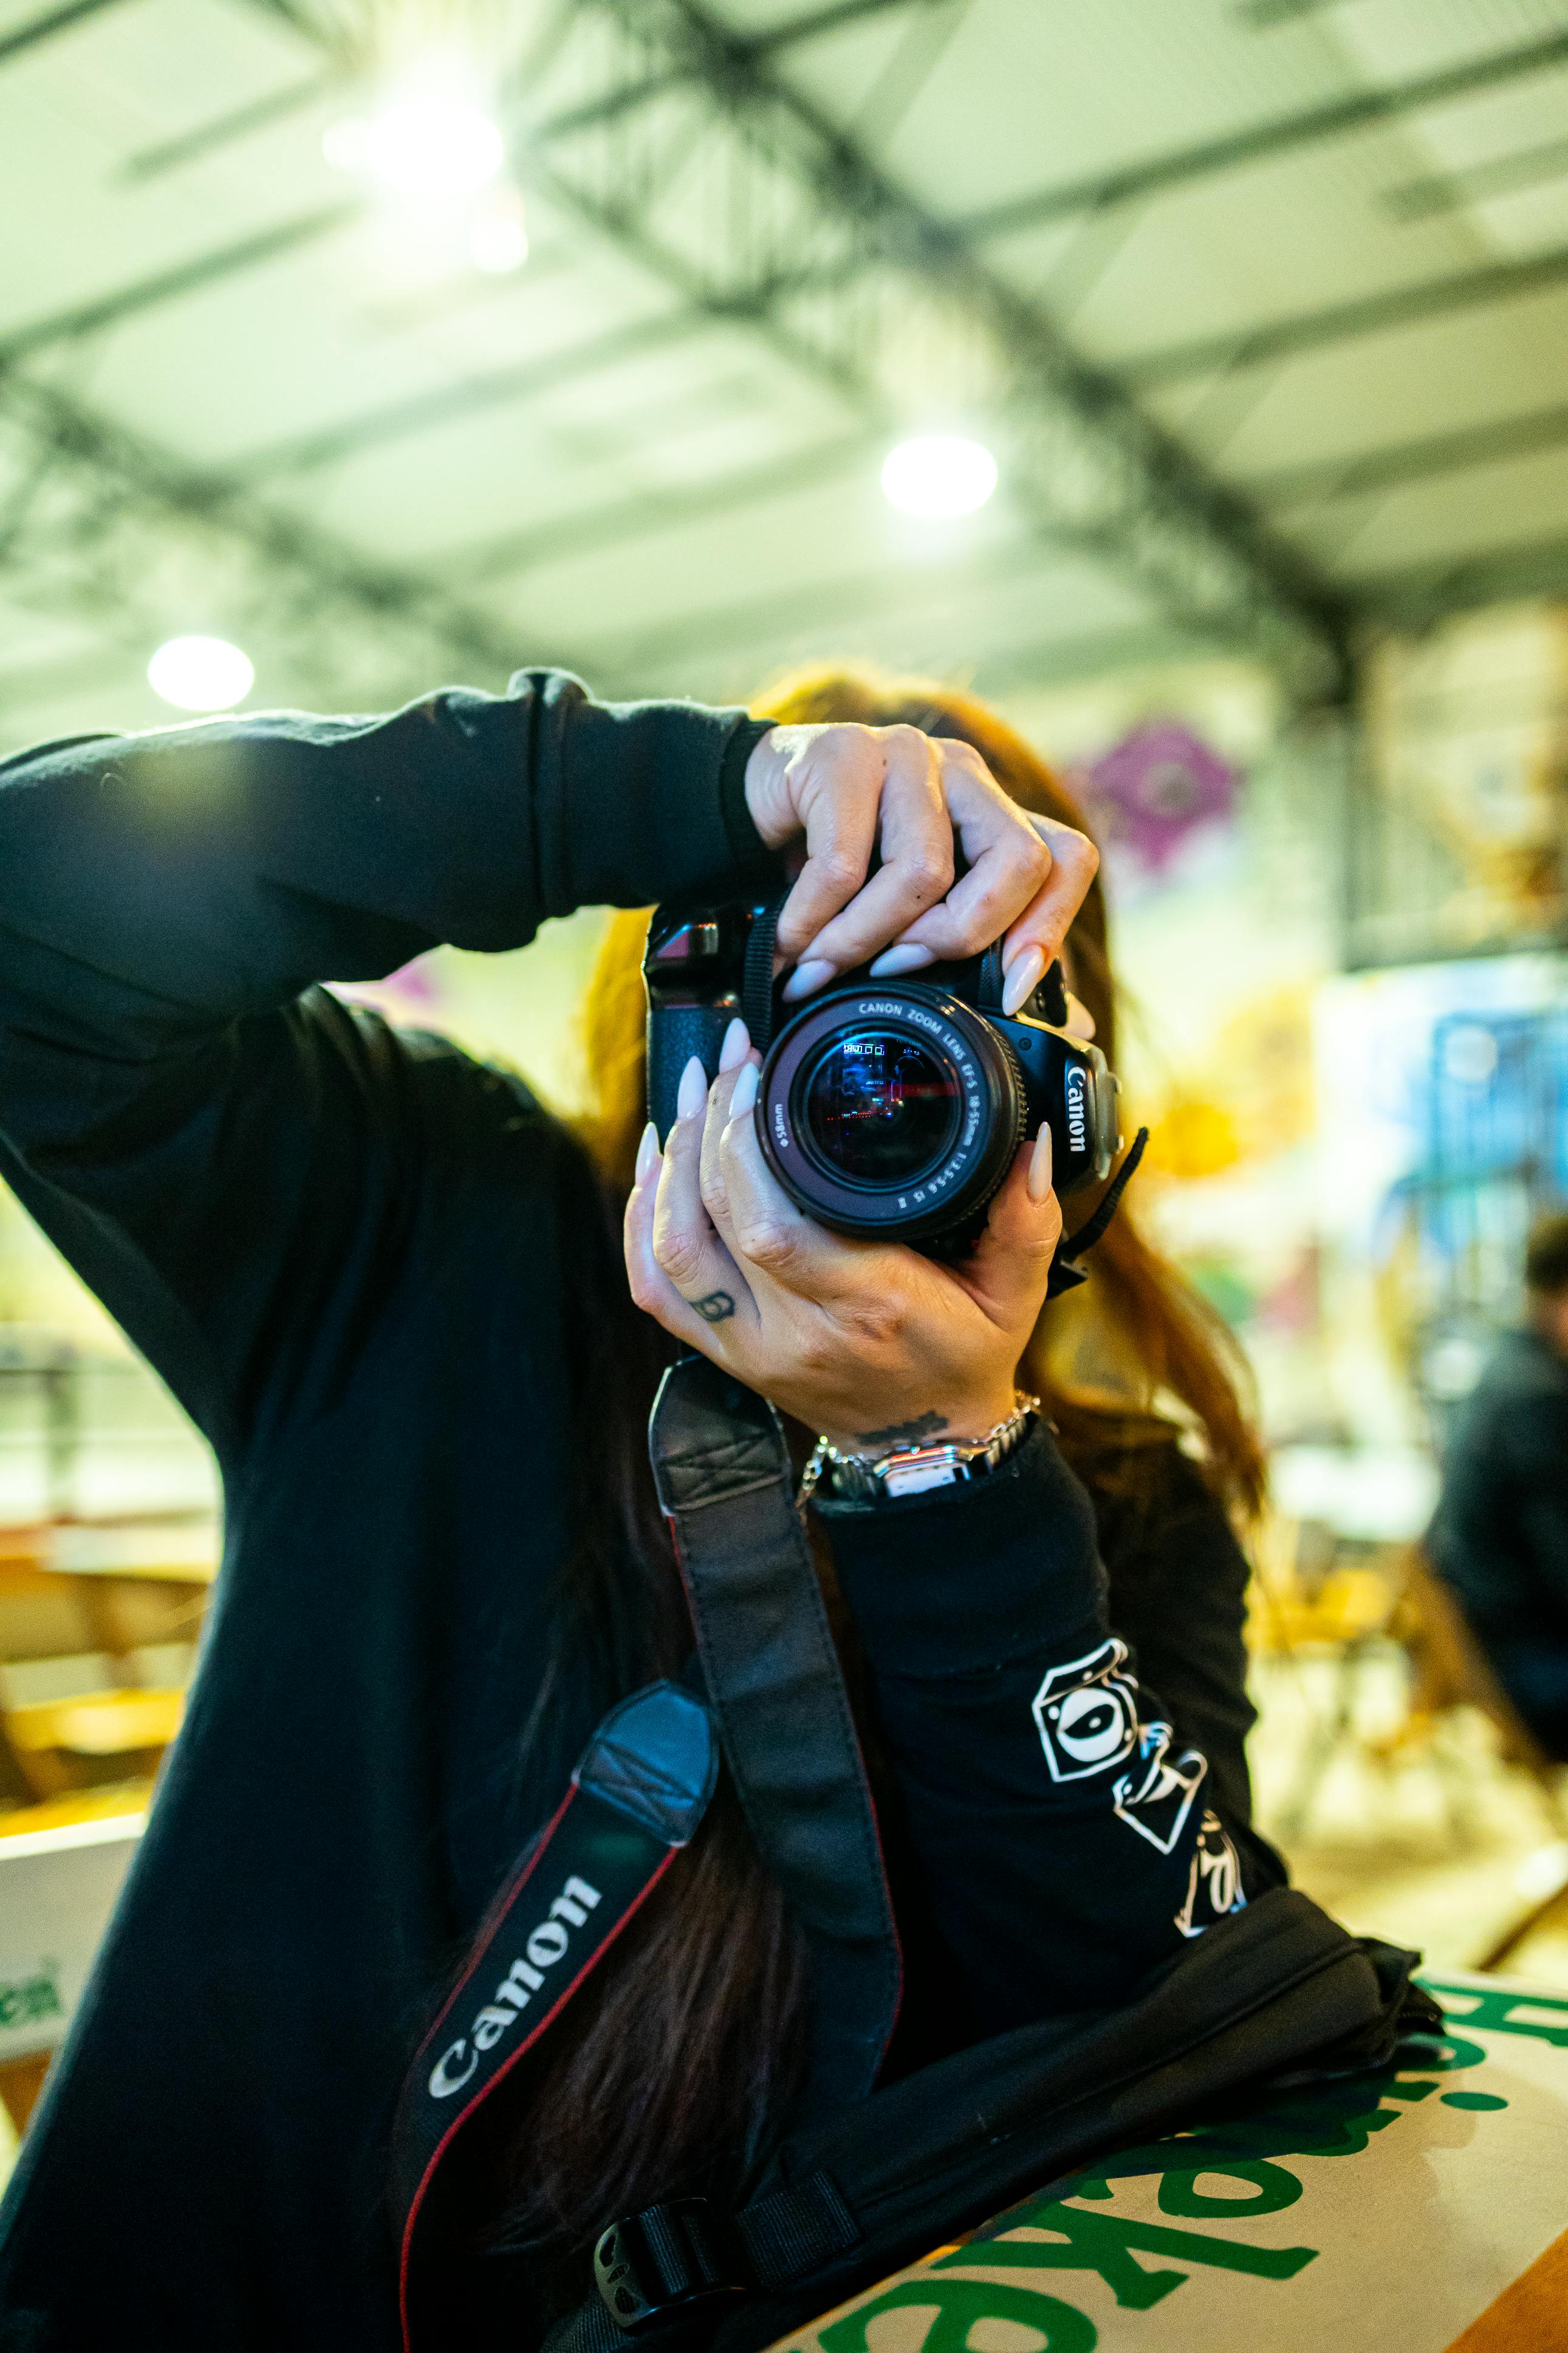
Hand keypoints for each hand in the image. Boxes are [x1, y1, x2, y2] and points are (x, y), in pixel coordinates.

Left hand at [624, 1022, 1061, 1455]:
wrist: (925, 1446)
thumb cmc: (967, 1357)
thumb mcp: (1018, 1292)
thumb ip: (1028, 1217)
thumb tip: (1031, 1138)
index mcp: (869, 1305)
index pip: (776, 1225)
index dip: (749, 1141)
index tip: (760, 1070)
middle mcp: (795, 1332)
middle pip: (716, 1223)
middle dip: (709, 1124)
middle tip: (728, 1059)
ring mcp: (748, 1348)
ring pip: (671, 1251)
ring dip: (670, 1162)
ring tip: (690, 1091)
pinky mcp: (721, 1354)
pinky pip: (653, 1288)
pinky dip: (642, 1219)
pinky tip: (656, 1160)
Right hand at [744, 722, 1097, 1017]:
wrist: (747, 807)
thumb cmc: (836, 867)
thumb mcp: (910, 911)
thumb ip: (972, 950)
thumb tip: (1058, 1017)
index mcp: (994, 813)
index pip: (1068, 858)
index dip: (1050, 928)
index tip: (1008, 990)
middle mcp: (964, 775)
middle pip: (1018, 861)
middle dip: (959, 937)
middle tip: (897, 970)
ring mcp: (908, 756)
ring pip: (924, 871)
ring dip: (863, 942)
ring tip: (820, 970)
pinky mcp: (844, 753)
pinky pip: (842, 865)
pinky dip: (810, 924)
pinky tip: (788, 946)